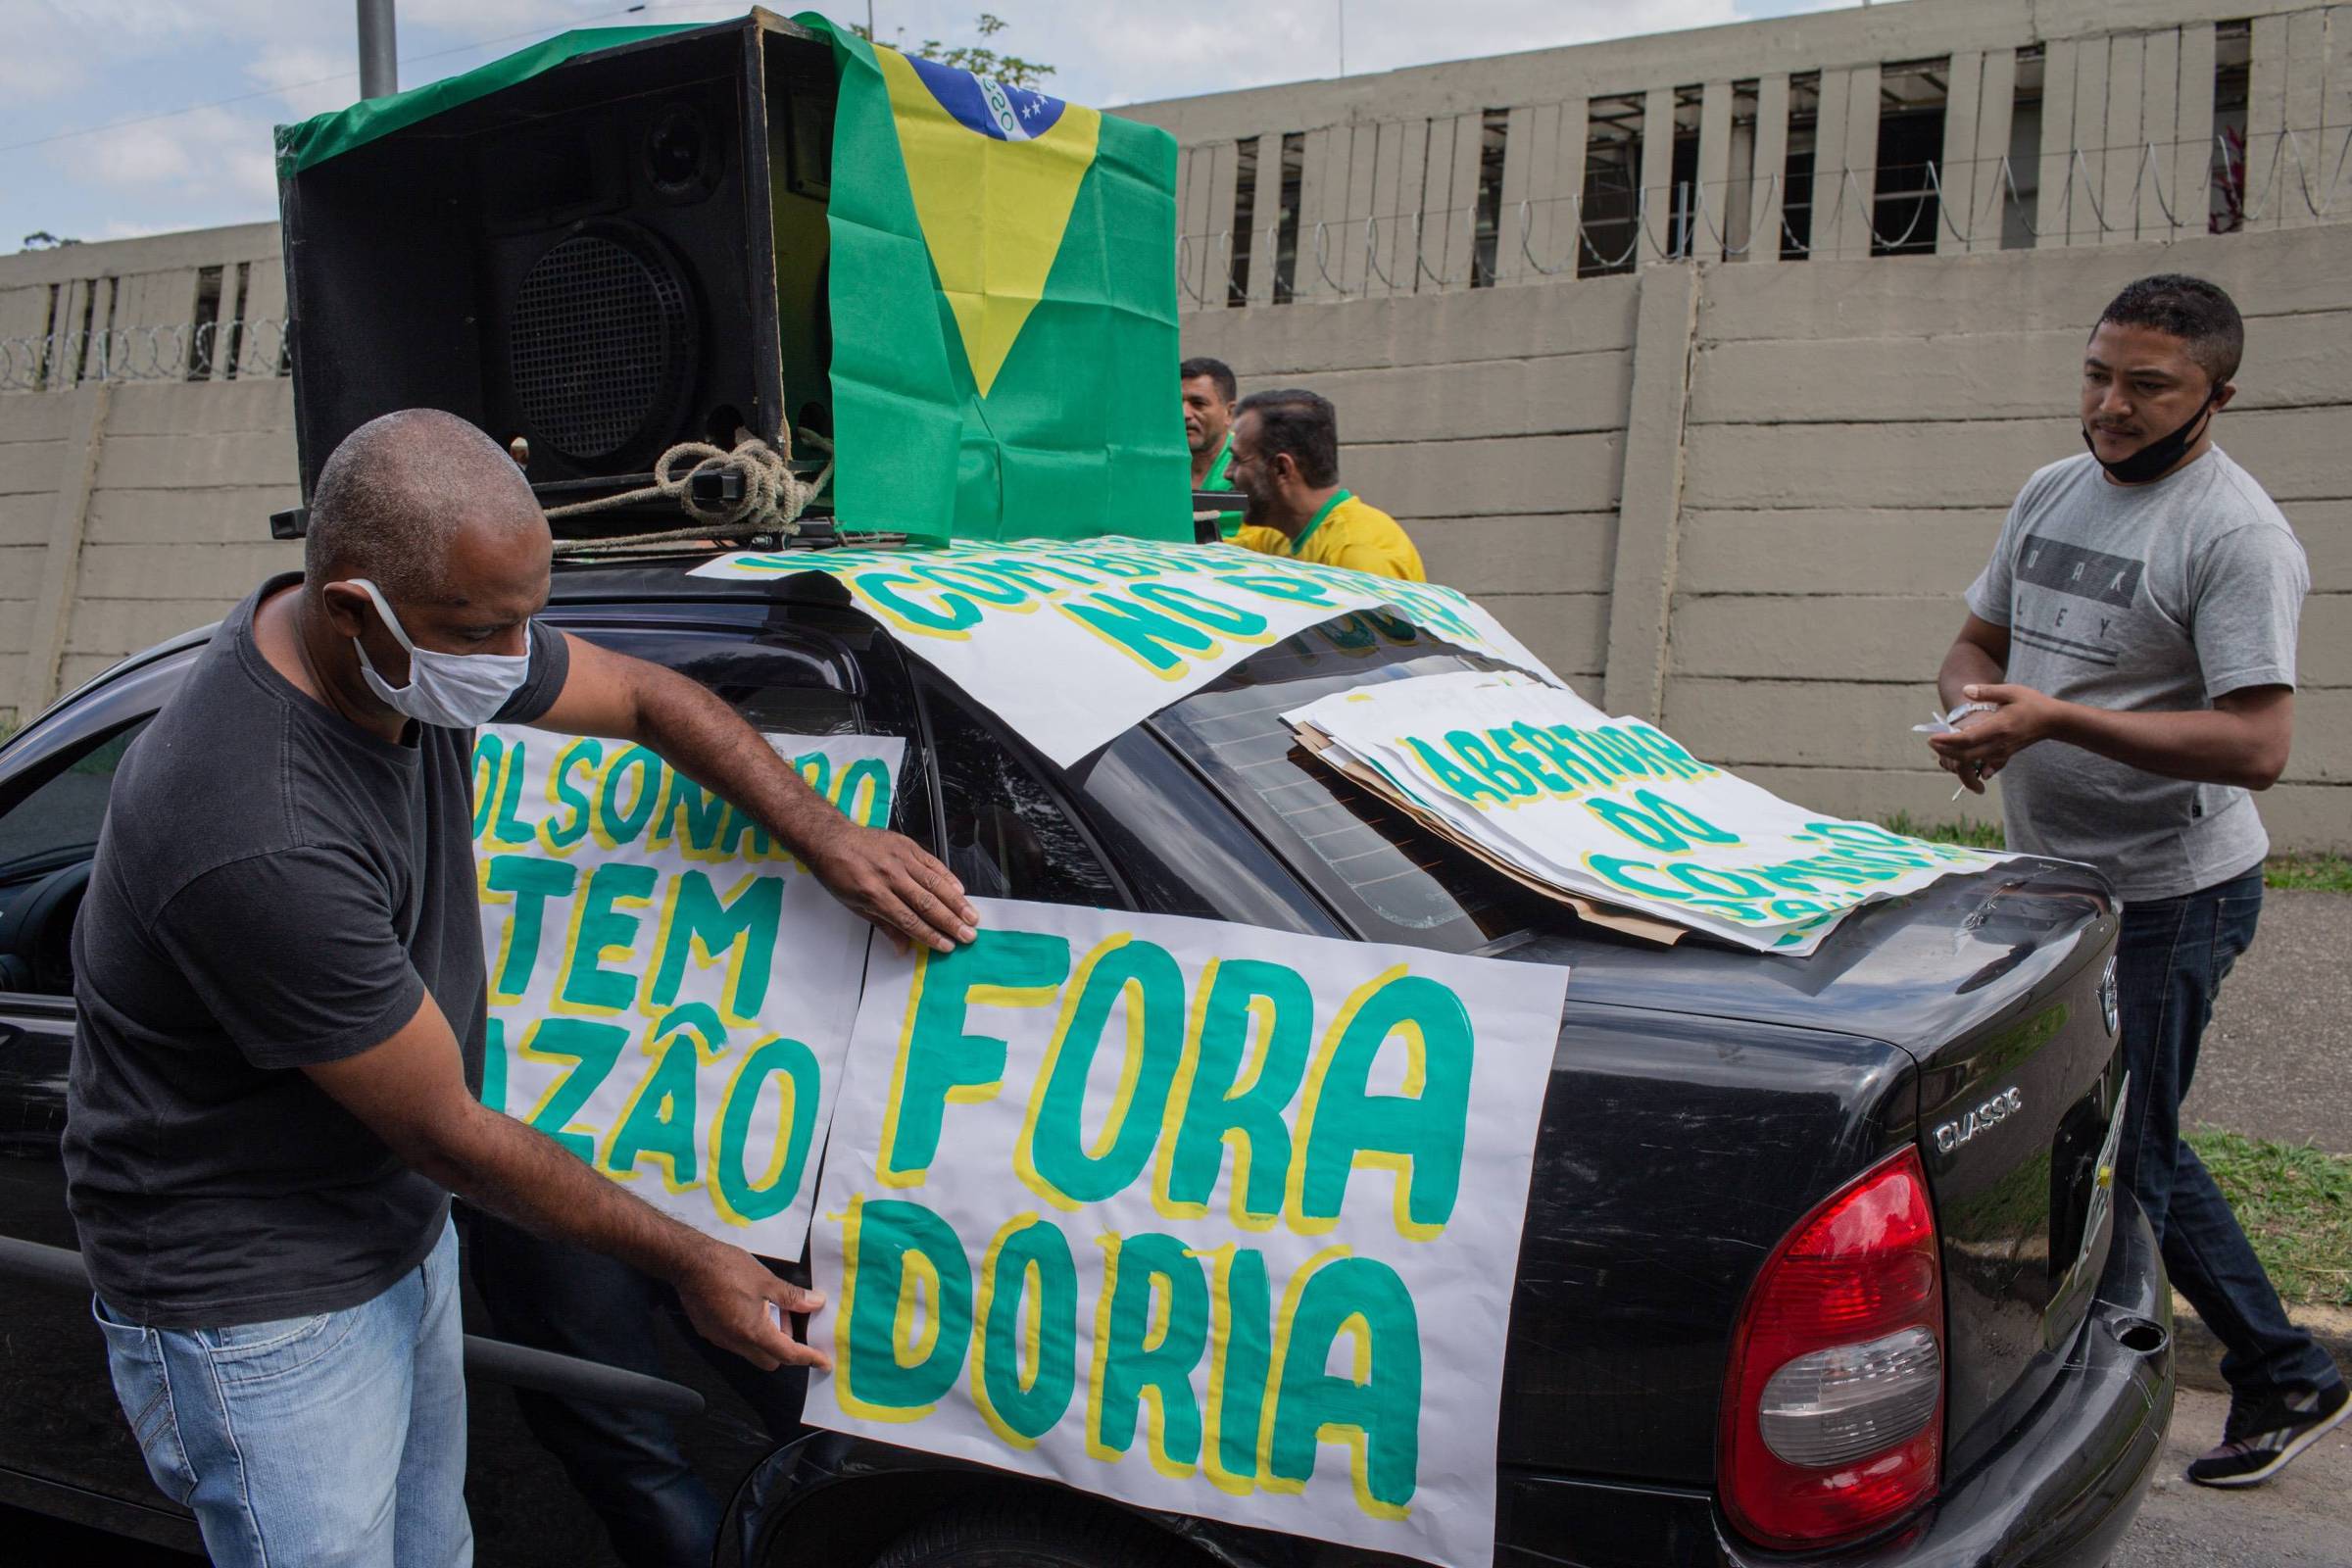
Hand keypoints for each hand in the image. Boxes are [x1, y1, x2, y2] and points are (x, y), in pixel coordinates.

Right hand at [674, 1241, 830, 1370]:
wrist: (688, 1262)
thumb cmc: (728, 1268)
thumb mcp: (766, 1280)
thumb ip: (792, 1296)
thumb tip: (816, 1303)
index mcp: (753, 1332)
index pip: (788, 1354)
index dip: (808, 1359)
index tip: (824, 1363)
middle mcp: (736, 1343)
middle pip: (769, 1360)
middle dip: (784, 1348)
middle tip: (787, 1319)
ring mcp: (720, 1340)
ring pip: (752, 1352)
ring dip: (766, 1339)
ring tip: (768, 1308)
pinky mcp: (709, 1332)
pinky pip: (736, 1342)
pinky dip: (749, 1332)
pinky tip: (748, 1307)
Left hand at [803, 821, 978, 952]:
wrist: (831, 839)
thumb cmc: (838, 874)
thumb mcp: (854, 905)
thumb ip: (883, 926)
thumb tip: (904, 948)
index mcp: (874, 894)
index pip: (909, 920)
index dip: (930, 935)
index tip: (946, 945)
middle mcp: (890, 876)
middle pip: (927, 903)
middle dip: (950, 922)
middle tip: (968, 936)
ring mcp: (901, 858)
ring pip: (935, 883)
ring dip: (957, 903)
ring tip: (972, 917)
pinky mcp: (907, 845)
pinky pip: (932, 863)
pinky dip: (948, 877)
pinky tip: (960, 891)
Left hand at [1927, 683, 2063, 792]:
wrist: (2053, 721)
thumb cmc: (2032, 703)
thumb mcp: (2011, 691)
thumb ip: (1987, 691)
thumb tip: (1965, 690)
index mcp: (1998, 727)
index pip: (1967, 739)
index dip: (1946, 741)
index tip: (1931, 738)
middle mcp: (1999, 743)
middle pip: (1965, 755)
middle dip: (1945, 751)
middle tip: (1931, 741)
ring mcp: (2002, 752)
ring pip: (1972, 760)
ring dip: (1953, 756)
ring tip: (1939, 745)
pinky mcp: (2004, 755)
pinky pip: (1982, 763)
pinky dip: (1967, 760)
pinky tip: (1956, 754)